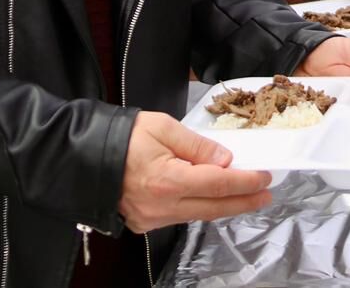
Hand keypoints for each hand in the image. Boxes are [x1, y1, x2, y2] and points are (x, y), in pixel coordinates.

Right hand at [117, 111, 273, 232]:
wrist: (84, 157)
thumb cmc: (123, 137)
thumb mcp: (163, 128)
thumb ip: (197, 145)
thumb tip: (225, 159)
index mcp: (167, 180)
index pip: (218, 184)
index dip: (245, 181)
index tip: (264, 177)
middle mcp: (161, 206)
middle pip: (213, 207)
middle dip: (243, 201)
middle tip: (266, 194)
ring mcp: (152, 218)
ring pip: (198, 214)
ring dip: (224, 205)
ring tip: (246, 196)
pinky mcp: (145, 223)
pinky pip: (181, 216)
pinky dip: (201, 207)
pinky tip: (214, 199)